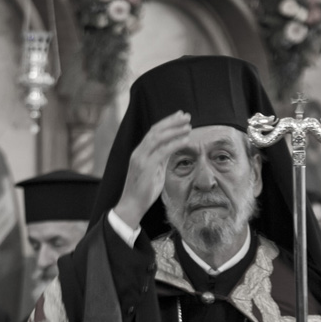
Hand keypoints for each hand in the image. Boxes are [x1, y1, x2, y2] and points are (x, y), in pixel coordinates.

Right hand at [112, 111, 191, 229]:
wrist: (132, 206)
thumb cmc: (144, 191)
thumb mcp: (155, 171)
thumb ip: (162, 158)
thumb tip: (173, 147)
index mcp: (140, 152)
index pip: (153, 132)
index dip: (167, 122)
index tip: (180, 116)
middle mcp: (139, 152)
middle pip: (156, 130)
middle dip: (172, 121)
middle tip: (186, 115)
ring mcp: (141, 159)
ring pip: (158, 137)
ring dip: (175, 130)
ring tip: (188, 126)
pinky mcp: (146, 167)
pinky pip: (162, 151)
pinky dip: (175, 143)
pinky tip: (186, 140)